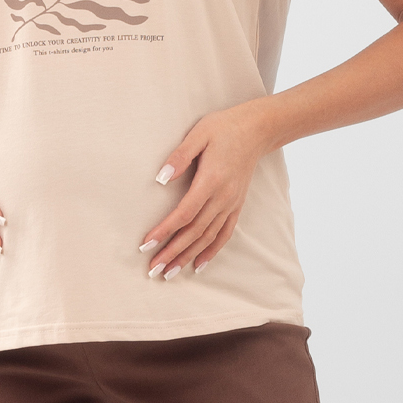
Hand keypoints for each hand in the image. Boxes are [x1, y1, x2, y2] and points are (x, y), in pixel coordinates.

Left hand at [138, 98, 275, 277]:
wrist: (257, 130)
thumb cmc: (223, 128)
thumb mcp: (199, 133)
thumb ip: (179, 156)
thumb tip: (160, 179)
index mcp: (211, 181)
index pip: (183, 214)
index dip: (164, 231)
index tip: (145, 245)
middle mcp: (222, 198)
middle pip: (194, 232)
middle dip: (172, 252)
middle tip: (153, 270)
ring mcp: (231, 204)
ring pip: (208, 238)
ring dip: (188, 257)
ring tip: (169, 273)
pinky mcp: (236, 206)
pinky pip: (224, 234)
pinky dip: (211, 251)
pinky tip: (198, 265)